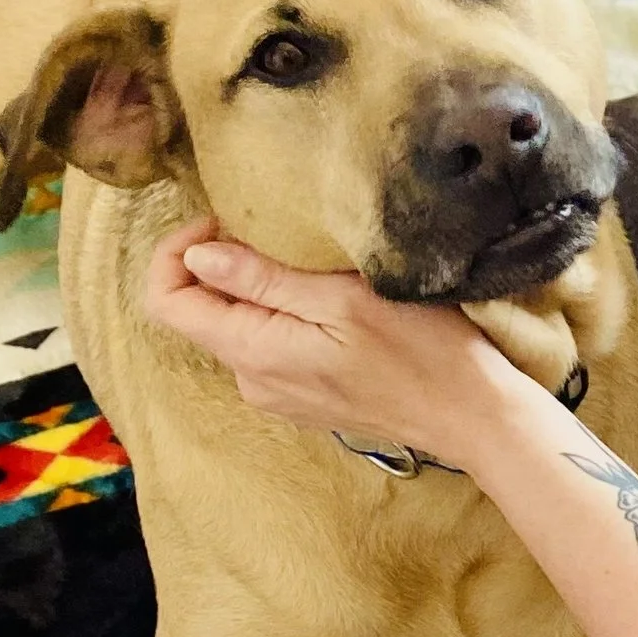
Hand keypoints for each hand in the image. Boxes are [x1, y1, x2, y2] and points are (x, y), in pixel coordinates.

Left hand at [146, 229, 502, 463]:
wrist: (470, 415)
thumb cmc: (421, 350)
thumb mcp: (343, 299)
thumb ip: (264, 279)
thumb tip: (197, 256)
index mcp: (253, 352)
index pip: (167, 300)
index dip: (176, 251)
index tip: (222, 222)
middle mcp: (251, 379)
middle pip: (200, 311)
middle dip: (222, 264)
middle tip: (276, 231)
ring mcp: (275, 392)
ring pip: (237, 325)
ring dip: (256, 287)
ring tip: (310, 264)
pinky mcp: (301, 395)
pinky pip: (268, 344)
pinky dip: (280, 312)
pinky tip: (328, 300)